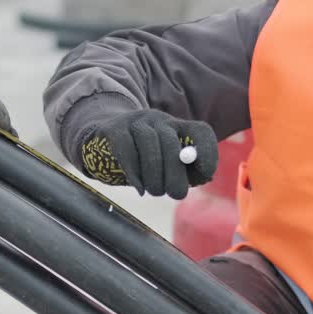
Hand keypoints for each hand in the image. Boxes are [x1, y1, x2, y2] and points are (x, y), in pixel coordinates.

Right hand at [81, 110, 218, 198]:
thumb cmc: (145, 159)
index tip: (205, 174)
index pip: (201, 132)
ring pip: (150, 145)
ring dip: (154, 175)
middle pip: (172, 143)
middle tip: (174, 194)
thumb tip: (203, 177)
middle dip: (175, 174)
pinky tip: (140, 189)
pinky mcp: (115, 129)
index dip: (207, 152)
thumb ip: (188, 172)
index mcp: (179, 127)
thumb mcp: (169, 163)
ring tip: (154, 192)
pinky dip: (135, 173)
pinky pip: (127, 150)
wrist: (105, 138)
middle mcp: (160, 119)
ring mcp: (136, 122)